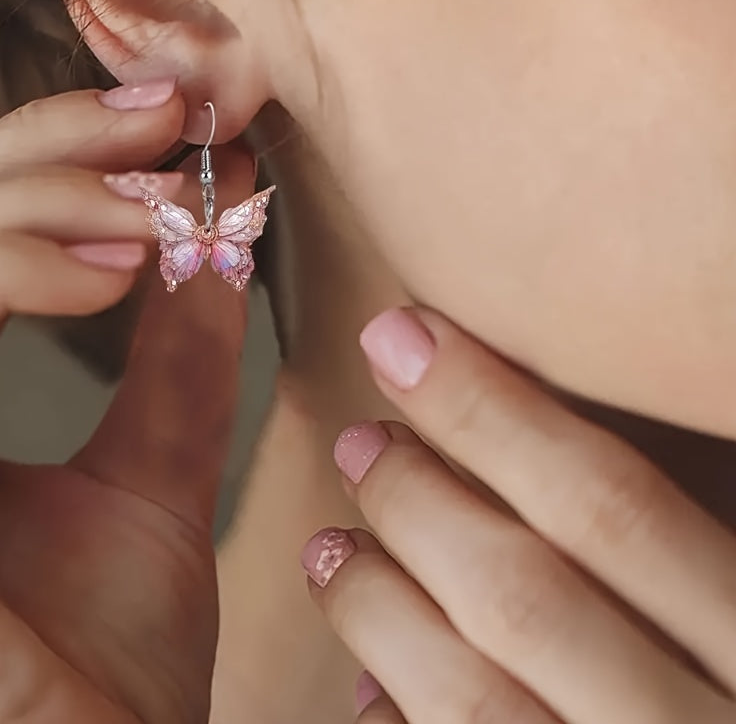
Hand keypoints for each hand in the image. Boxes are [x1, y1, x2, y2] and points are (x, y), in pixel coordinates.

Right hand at [0, 84, 249, 722]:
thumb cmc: (113, 664)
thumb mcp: (155, 484)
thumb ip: (175, 370)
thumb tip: (212, 258)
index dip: (56, 165)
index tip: (170, 133)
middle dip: (48, 150)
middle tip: (165, 126)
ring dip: (37, 201)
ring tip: (154, 209)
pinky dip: (6, 274)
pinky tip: (115, 270)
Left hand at [302, 308, 735, 723]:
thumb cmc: (728, 676)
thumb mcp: (734, 600)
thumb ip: (684, 549)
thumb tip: (547, 465)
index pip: (611, 504)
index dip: (491, 411)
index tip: (405, 339)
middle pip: (524, 596)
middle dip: (420, 501)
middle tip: (360, 440)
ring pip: (471, 701)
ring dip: (380, 608)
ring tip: (331, 548)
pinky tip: (367, 688)